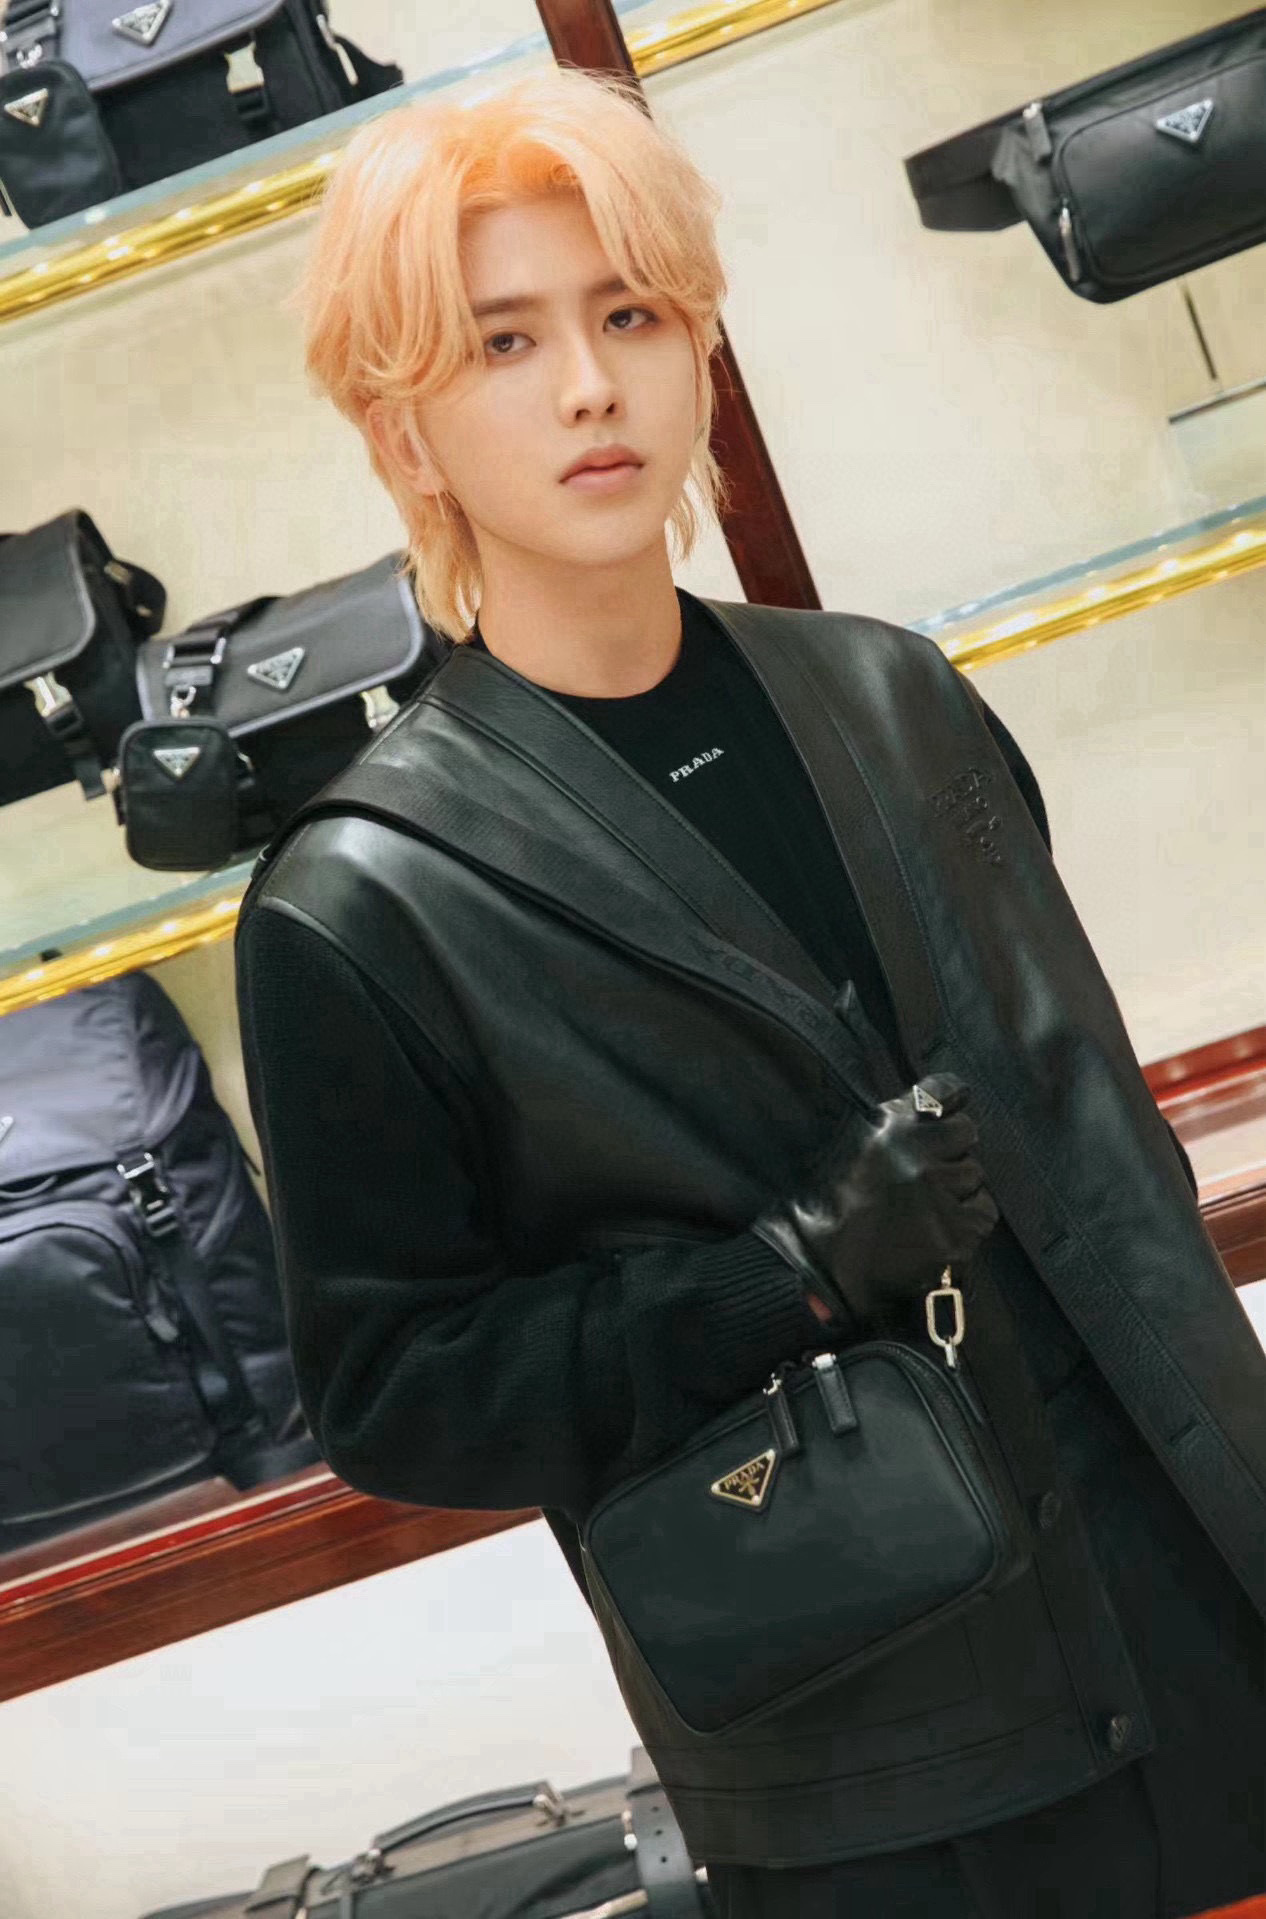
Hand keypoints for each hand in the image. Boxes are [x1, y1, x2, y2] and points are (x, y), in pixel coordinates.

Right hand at [752, 1073, 999, 1325]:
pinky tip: (940, 1228)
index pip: (941, 1091)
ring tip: (929, 1205)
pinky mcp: (954, 1237)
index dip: (950, 1097)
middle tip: (930, 1171)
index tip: (953, 1102)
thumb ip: (891, 1123)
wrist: (824, 1268)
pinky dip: (968, 1219)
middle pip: (966, 1133)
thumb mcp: (853, 1145)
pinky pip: (983, 1213)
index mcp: (889, 1131)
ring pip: (975, 1175)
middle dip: (952, 1148)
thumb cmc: (830, 1205)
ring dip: (958, 1186)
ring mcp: (939, 1199)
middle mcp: (918, 1158)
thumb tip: (933, 1106)